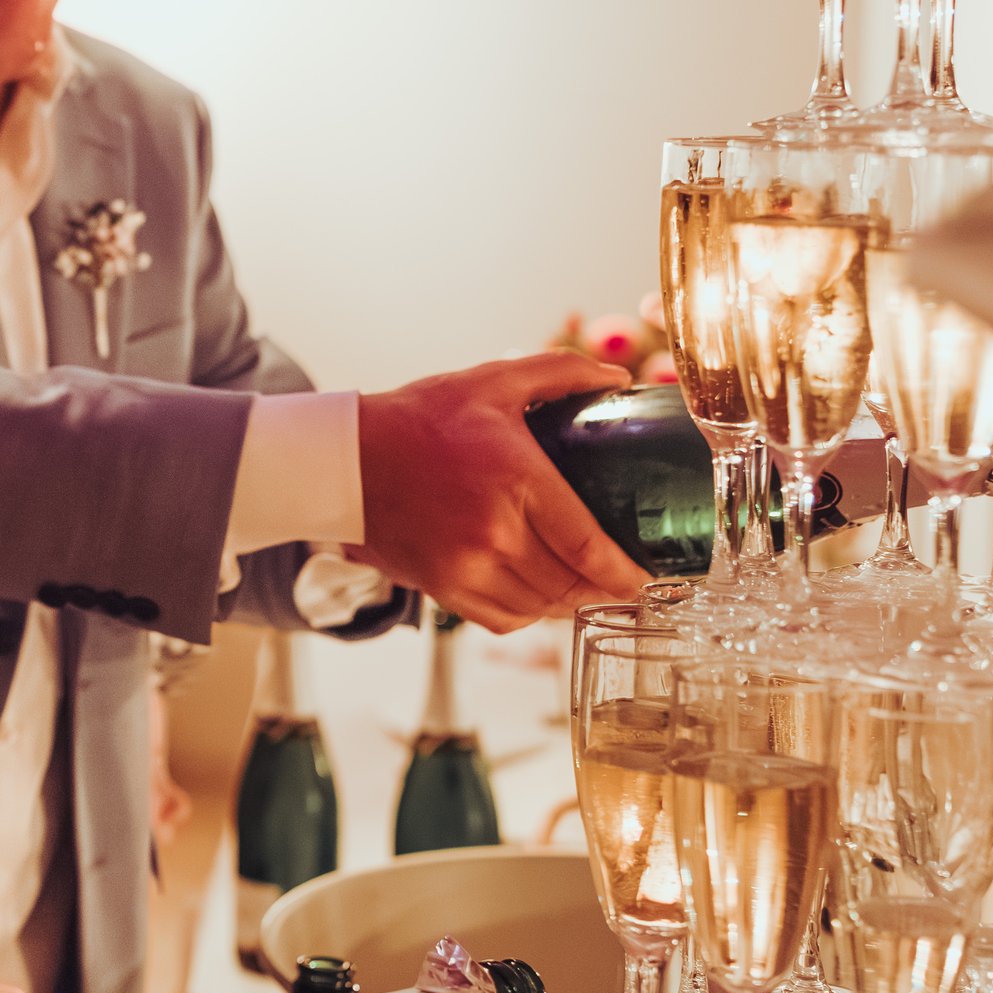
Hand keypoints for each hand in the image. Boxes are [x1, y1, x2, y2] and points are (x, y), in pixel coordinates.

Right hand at [356, 353, 647, 631]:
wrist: (346, 460)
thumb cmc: (416, 420)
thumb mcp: (490, 381)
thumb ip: (559, 373)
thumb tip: (615, 379)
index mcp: (516, 479)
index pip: (591, 548)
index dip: (628, 573)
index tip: (646, 573)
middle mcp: (494, 531)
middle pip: (572, 585)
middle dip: (606, 587)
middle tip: (622, 576)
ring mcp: (467, 566)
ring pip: (542, 607)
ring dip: (569, 601)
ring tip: (582, 583)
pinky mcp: (444, 588)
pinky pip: (505, 619)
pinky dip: (530, 612)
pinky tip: (537, 592)